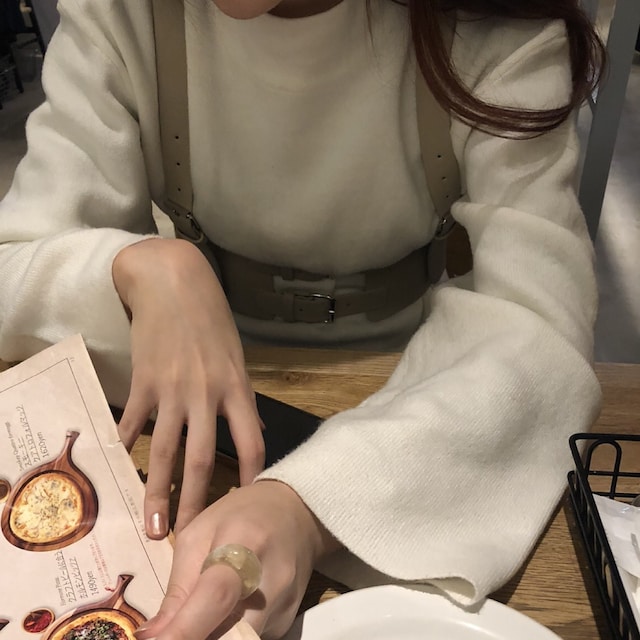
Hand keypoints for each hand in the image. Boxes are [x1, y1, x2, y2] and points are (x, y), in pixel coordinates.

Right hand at [112, 238, 264, 537]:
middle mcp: (206, 395)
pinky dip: (125, 449)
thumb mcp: (237, 357)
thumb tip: (255, 429)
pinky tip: (118, 472)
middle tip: (192, 536)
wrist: (174, 285)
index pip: (252, 442)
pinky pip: (133, 424)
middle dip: (198, 502)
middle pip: (204, 460)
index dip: (253, 475)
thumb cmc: (211, 321)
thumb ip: (244, 398)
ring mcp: (172, 391)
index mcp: (236, 388)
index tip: (246, 502)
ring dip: (158, 493)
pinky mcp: (143, 383)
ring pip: (166, 452)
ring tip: (153, 526)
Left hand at [134, 481, 340, 639]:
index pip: (216, 595)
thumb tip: (152, 636)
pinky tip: (224, 613)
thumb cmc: (242, 514)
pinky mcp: (286, 623)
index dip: (184, 629)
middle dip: (196, 636)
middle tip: (171, 631)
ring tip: (196, 618)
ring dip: (212, 635)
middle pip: (230, 634)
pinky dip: (228, 634)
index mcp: (245, 542)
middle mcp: (273, 579)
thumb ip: (178, 586)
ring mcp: (284, 606)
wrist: (297, 511)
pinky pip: (249, 638)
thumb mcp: (199, 533)